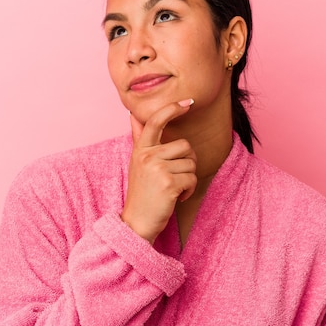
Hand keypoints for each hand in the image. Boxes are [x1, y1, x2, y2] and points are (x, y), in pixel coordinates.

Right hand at [121, 99, 196, 243]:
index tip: (187, 102)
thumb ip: (138, 138)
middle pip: (185, 146)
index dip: (172, 109)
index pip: (156, 121)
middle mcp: (147, 156)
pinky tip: (176, 197)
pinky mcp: (168, 183)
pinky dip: (189, 190)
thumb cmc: (141, 193)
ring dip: (188, 179)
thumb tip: (133, 114)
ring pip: (191, 163)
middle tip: (174, 177)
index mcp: (140, 149)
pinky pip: (192, 179)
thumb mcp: (137, 162)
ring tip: (172, 189)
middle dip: (187, 162)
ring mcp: (157, 169)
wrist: (135, 223)